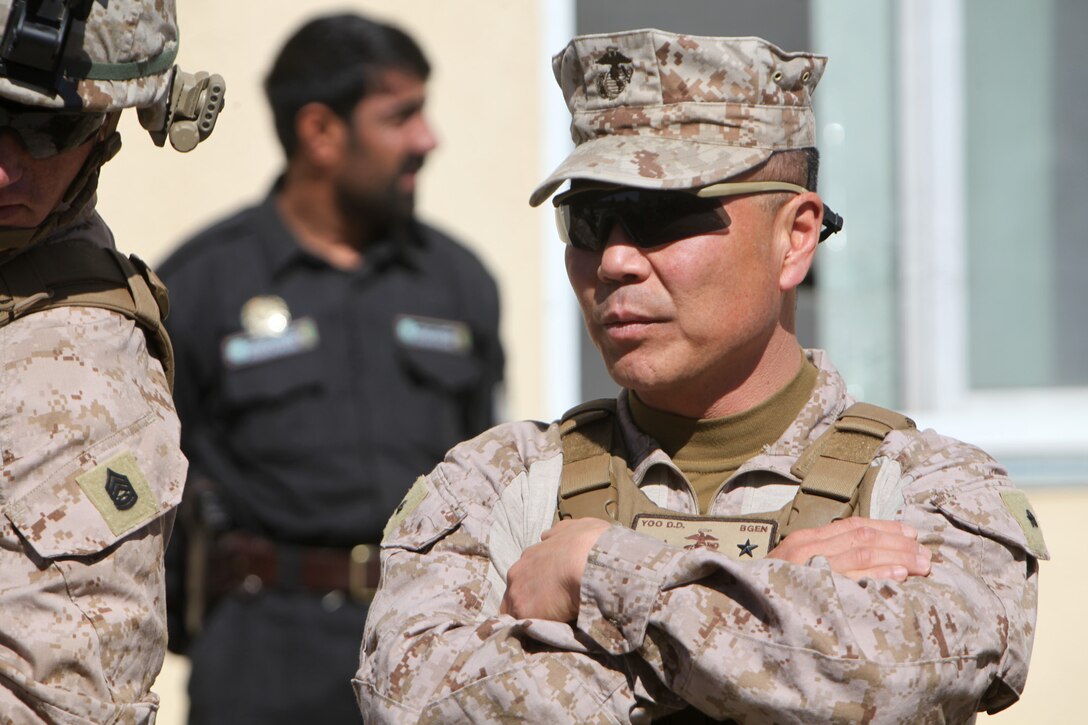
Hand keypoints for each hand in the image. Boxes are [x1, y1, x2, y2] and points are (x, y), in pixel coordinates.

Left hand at [500, 518, 610, 621]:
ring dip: (528, 619)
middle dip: (528, 602)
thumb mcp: (574, 529)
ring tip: (545, 629)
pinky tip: (545, 636)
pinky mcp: (523, 612)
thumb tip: (547, 537)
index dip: (535, 586)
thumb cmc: (588, 544)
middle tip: (547, 612)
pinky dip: (532, 632)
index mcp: (530, 555)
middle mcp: (517, 573)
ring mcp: (517, 593)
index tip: (547, 593)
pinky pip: (522, 627)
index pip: (525, 575)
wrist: (590, 562)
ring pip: (514, 612)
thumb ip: (559, 534)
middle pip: (515, 593)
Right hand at [768, 517, 931, 581]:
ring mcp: (808, 566)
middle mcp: (806, 547)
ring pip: (862, 551)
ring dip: (897, 556)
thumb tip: (864, 561)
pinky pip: (851, 577)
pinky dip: (878, 573)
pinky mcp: (811, 588)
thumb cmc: (771, 595)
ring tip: (922, 564)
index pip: (852, 526)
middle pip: (862, 536)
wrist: (739, 611)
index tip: (911, 534)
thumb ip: (824, 561)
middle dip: (899, 543)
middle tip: (926, 555)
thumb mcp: (794, 569)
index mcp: (804, 540)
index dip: (885, 528)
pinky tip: (898, 576)